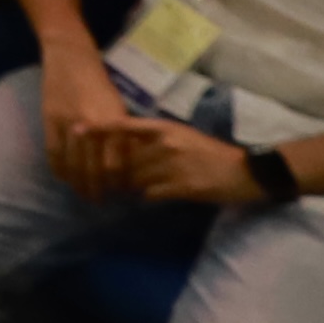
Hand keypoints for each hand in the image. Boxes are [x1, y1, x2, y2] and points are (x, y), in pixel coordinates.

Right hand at [37, 57, 135, 191]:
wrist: (72, 58)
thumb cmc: (100, 83)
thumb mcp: (118, 108)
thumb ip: (122, 135)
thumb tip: (127, 163)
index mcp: (114, 124)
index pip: (116, 165)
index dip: (117, 183)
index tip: (118, 193)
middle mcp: (94, 128)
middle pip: (94, 170)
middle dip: (96, 189)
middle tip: (98, 201)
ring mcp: (70, 125)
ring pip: (73, 165)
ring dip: (78, 184)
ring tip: (81, 194)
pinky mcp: (51, 121)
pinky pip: (54, 153)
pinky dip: (58, 169)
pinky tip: (63, 178)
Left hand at [101, 116, 263, 207]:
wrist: (245, 172)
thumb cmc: (211, 152)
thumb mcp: (182, 135)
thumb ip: (154, 138)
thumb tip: (124, 145)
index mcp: (166, 128)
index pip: (125, 125)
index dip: (100, 129)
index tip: (78, 130)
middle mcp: (166, 144)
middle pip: (125, 158)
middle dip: (118, 169)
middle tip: (113, 177)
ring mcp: (174, 166)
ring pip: (135, 177)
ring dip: (132, 185)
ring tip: (135, 187)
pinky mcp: (182, 187)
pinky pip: (150, 194)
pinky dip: (148, 196)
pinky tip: (155, 195)